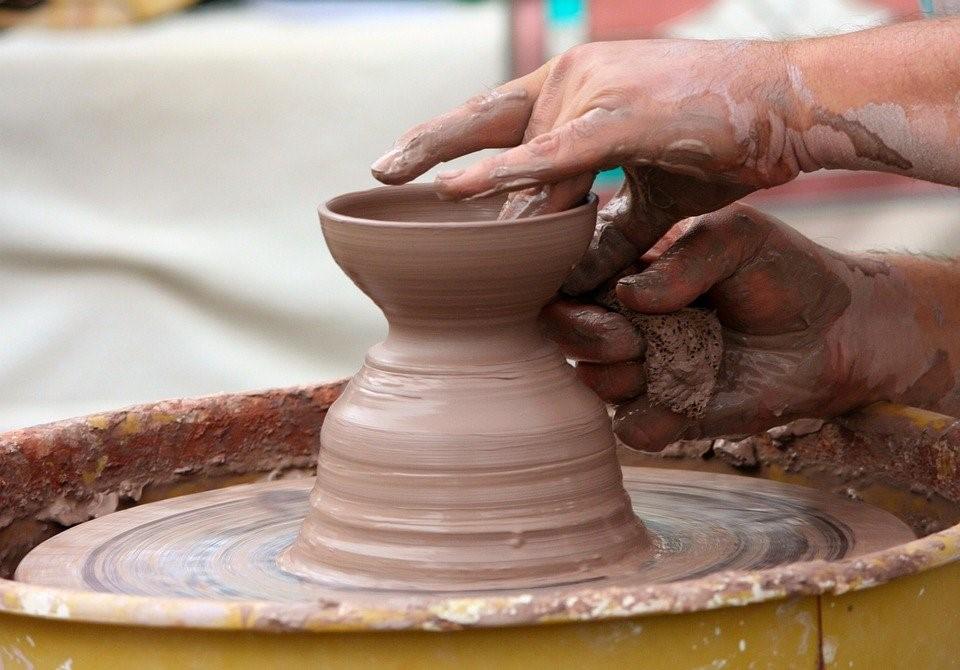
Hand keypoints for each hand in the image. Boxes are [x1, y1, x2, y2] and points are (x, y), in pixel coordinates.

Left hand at [370, 39, 801, 288]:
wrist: (786, 110)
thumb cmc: (719, 144)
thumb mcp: (649, 194)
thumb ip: (605, 229)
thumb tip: (574, 275)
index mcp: (577, 89)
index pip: (498, 114)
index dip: (452, 138)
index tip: (409, 165)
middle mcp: (573, 78)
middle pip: (486, 119)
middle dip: (428, 147)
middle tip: (377, 173)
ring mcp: (594, 92)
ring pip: (524, 158)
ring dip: (486, 201)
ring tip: (424, 221)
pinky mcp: (620, 119)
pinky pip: (551, 156)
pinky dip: (502, 176)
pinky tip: (450, 194)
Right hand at [541, 204, 877, 450]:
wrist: (837, 332)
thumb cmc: (785, 272)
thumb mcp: (739, 239)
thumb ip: (684, 259)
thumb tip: (628, 295)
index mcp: (632, 267)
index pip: (571, 277)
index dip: (575, 288)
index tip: (611, 290)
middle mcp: (627, 318)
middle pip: (565, 334)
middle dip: (589, 337)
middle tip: (632, 337)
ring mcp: (645, 368)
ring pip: (593, 381)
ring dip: (624, 375)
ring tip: (677, 359)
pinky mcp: (670, 413)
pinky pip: (632, 429)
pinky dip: (654, 418)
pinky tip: (691, 397)